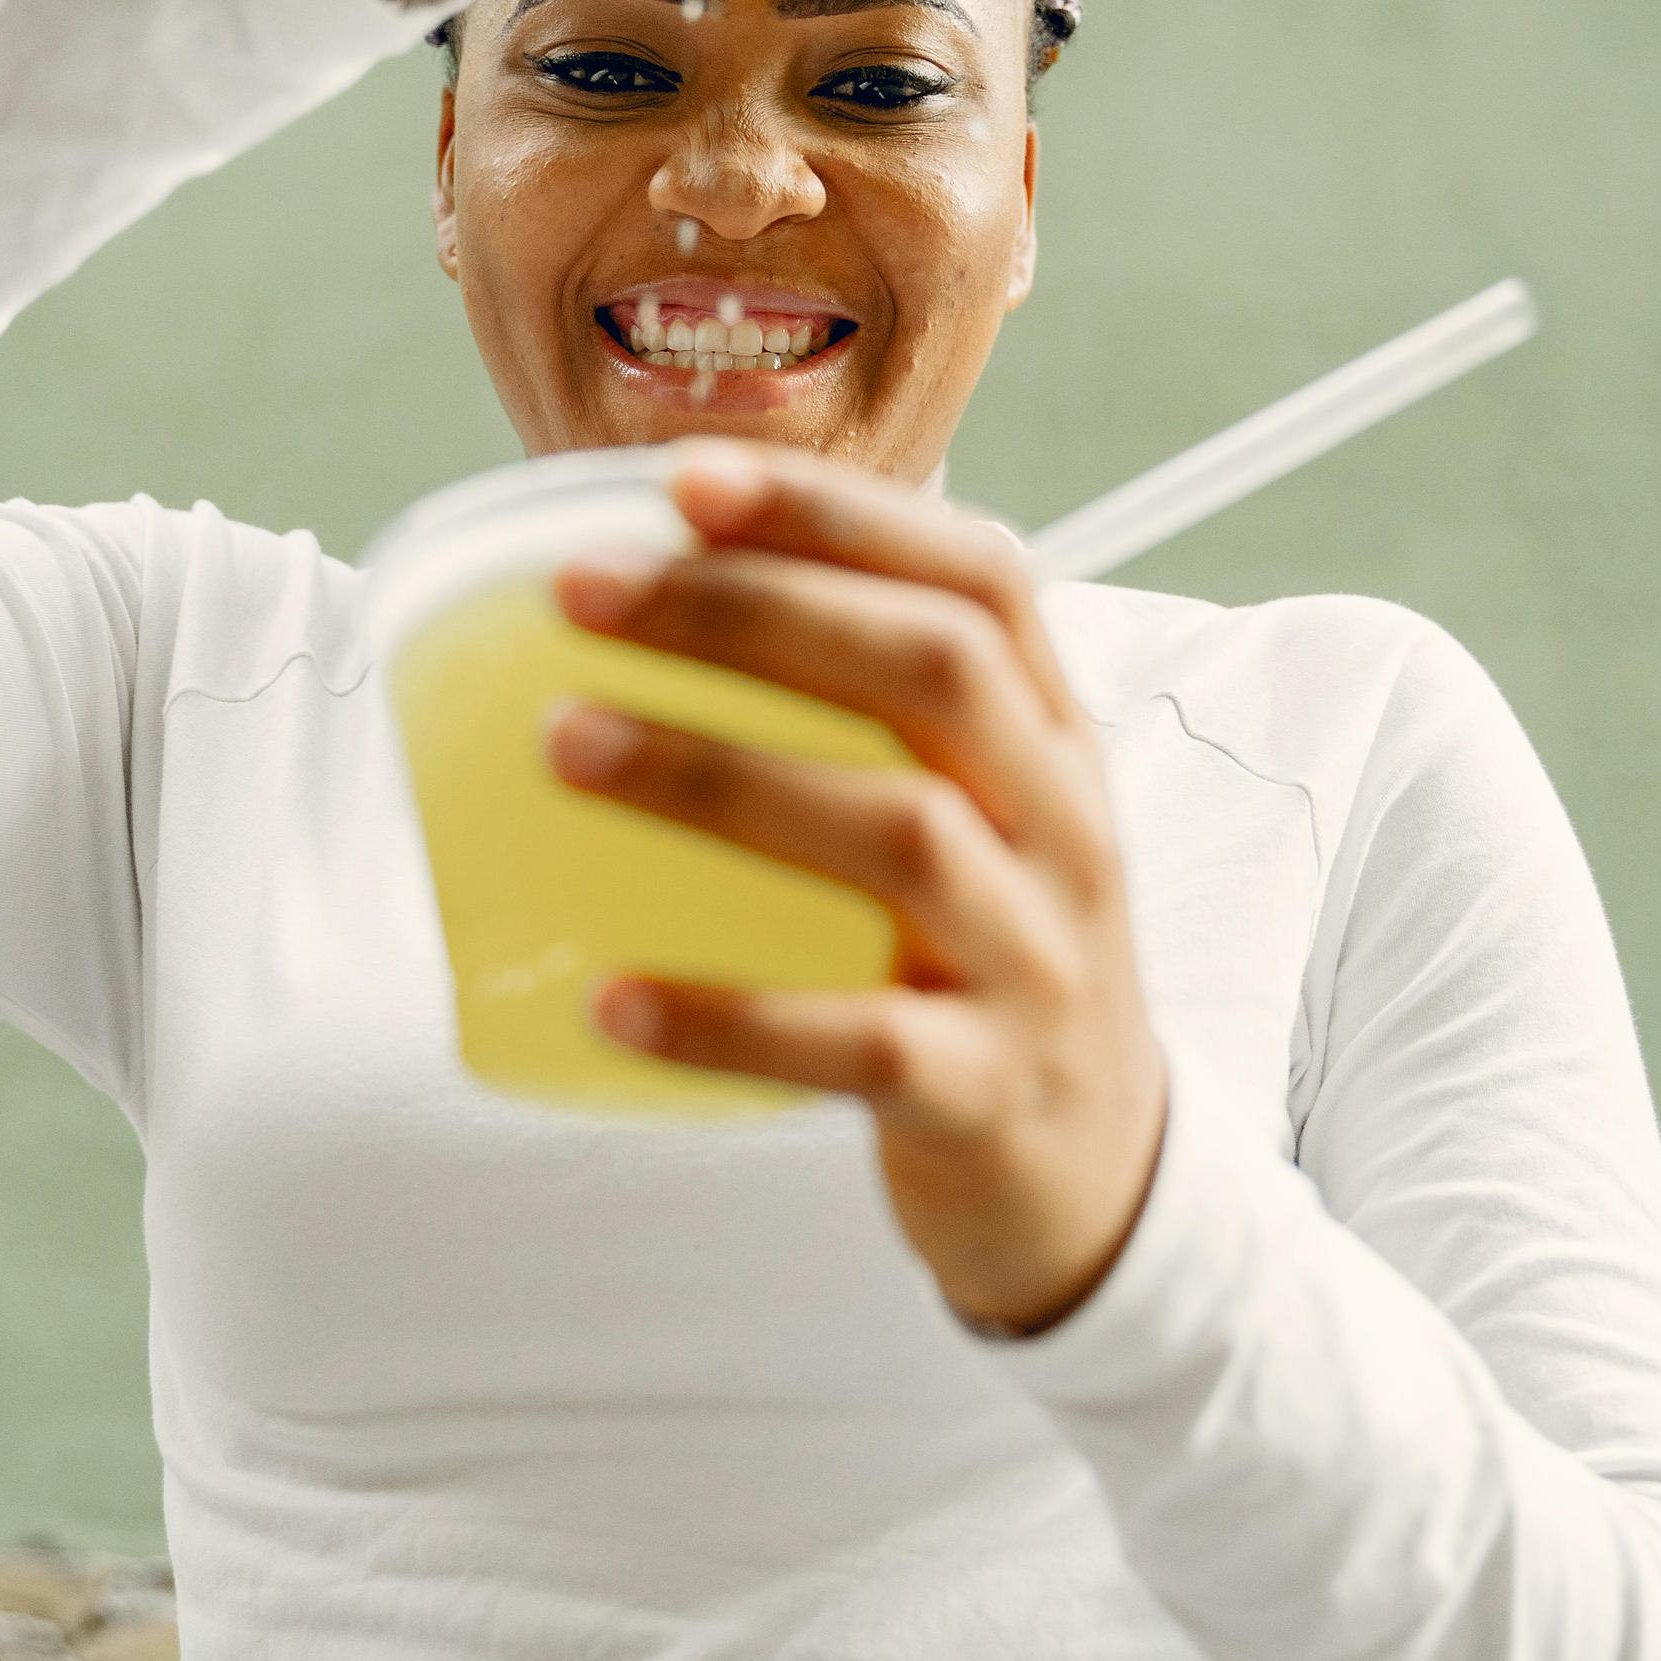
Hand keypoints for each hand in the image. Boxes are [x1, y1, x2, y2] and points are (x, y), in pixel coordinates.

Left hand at [541, 440, 1169, 1336]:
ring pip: (901, 833)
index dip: (839, 515)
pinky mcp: (987, 1092)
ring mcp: (1037, 960)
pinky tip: (610, 1000)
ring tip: (561, 744)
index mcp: (1055, 739)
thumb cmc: (979, 964)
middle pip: (935, 671)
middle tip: (579, 591)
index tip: (689, 478)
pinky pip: (859, 1044)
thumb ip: (860, 724)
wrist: (1099, 1183)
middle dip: (752, 612)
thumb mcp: (974, 820)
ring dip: (719, 776)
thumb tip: (636, 607)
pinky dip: (727, 1016)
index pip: (981, 578)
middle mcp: (1066, 828)